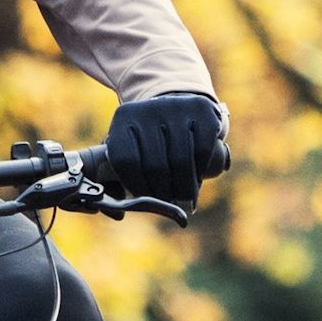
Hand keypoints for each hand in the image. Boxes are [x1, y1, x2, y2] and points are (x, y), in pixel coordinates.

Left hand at [102, 92, 229, 209]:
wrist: (178, 108)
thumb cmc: (152, 140)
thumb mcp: (134, 148)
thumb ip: (123, 177)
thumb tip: (118, 214)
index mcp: (124, 118)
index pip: (125, 160)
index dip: (137, 186)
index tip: (148, 200)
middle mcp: (148, 109)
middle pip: (155, 164)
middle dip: (164, 192)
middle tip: (170, 204)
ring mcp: (176, 106)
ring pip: (180, 159)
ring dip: (184, 187)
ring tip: (186, 200)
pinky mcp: (201, 108)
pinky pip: (202, 150)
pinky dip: (200, 171)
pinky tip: (197, 179)